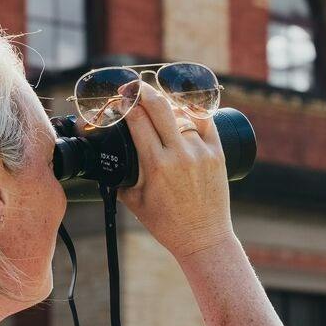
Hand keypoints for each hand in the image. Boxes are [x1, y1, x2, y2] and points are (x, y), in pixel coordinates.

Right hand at [117, 84, 235, 262]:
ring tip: (157, 102)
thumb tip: (107, 156)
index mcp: (155, 165)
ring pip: (182, 112)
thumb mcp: (134, 201)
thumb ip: (120, 176)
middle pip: (159, 106)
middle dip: (143, 91)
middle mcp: (179, 155)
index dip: (126, 103)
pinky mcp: (218, 153)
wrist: (203, 238)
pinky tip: (184, 105)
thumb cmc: (166, 224)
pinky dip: (193, 110)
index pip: (137, 120)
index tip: (120, 98)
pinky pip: (206, 120)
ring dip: (167, 103)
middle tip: (134, 87)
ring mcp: (201, 152)